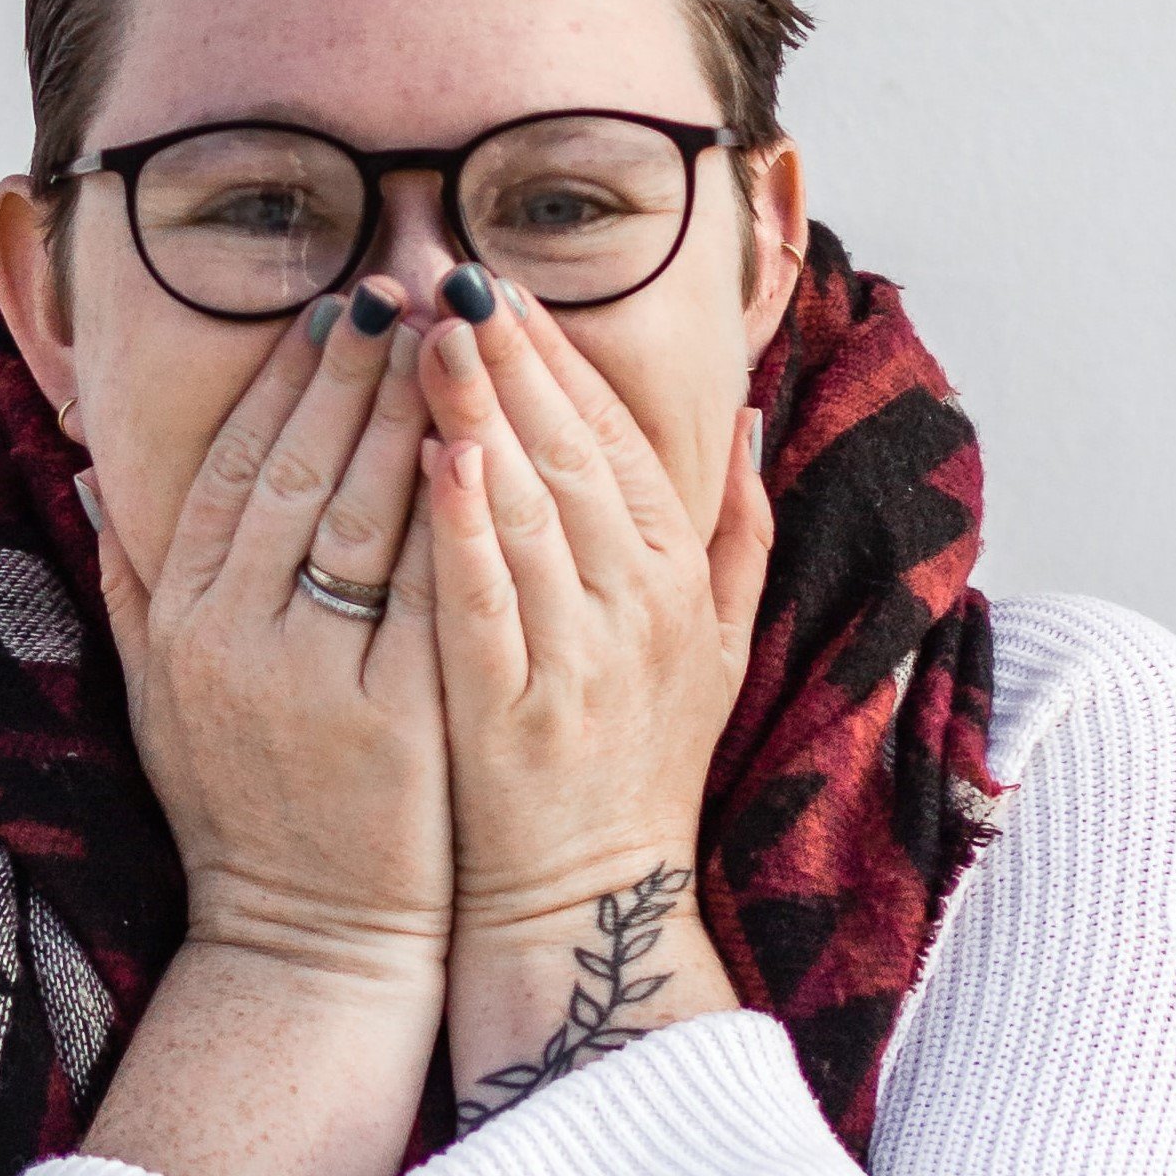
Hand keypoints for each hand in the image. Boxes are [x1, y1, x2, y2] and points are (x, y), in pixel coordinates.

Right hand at [85, 283, 447, 996]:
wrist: (305, 945)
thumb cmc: (243, 817)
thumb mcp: (157, 699)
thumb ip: (131, 586)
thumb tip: (95, 480)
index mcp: (180, 623)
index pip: (225, 469)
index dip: (279, 385)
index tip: (328, 314)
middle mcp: (231, 639)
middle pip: (292, 470)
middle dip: (351, 371)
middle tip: (401, 289)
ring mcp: (310, 677)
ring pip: (357, 512)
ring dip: (403, 412)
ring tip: (448, 338)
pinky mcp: (391, 715)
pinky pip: (423, 587)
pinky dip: (450, 509)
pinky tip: (484, 443)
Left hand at [413, 266, 772, 1119]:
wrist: (592, 912)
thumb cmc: (637, 774)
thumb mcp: (718, 649)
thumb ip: (739, 534)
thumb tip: (748, 420)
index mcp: (677, 580)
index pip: (618, 438)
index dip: (562, 355)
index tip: (503, 280)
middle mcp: (639, 608)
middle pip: (573, 452)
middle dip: (510, 352)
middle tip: (446, 264)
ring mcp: (580, 660)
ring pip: (532, 509)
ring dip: (482, 409)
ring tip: (427, 325)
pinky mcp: (516, 714)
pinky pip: (490, 602)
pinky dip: (467, 527)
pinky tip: (435, 454)